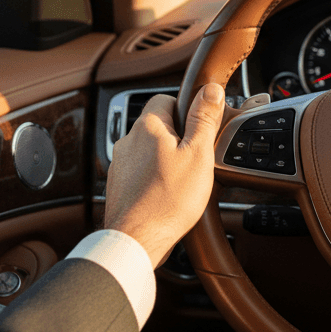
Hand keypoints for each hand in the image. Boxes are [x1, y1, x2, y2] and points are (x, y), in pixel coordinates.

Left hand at [103, 83, 225, 266]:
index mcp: (147, 126)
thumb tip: (211, 90)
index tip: (200, 129)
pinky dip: (154, 179)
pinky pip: (141, 173)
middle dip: (179, 139)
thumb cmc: (168, 201)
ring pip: (149, 151)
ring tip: (184, 182)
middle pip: (159, 126)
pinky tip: (168, 196)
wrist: (137, 241)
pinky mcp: (119, 186)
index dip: (187, 111)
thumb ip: (204, 119)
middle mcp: (128, 141)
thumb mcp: (198, 154)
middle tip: (197, 159)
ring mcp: (120, 165)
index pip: (167, 99)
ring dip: (166, 160)